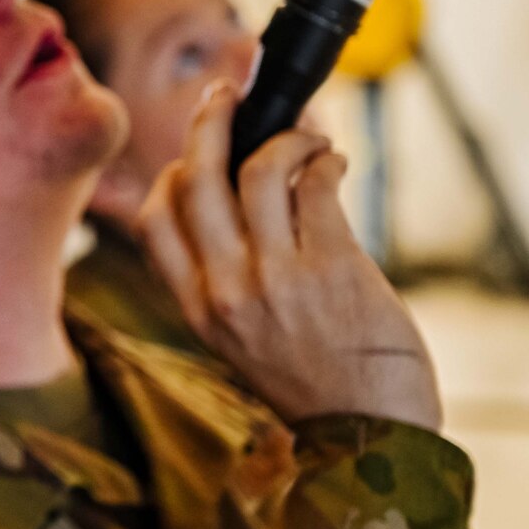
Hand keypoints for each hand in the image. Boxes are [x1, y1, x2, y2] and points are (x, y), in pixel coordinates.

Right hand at [136, 81, 442, 432]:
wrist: (372, 437)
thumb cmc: (316, 384)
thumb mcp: (243, 341)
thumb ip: (225, 280)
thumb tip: (231, 199)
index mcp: (197, 308)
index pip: (157, 220)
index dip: (172, 171)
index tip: (195, 146)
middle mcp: (226, 290)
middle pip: (198, 177)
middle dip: (212, 120)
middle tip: (230, 91)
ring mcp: (276, 278)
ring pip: (256, 170)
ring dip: (286, 138)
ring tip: (308, 138)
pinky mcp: (331, 266)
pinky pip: (315, 185)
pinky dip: (324, 160)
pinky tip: (334, 165)